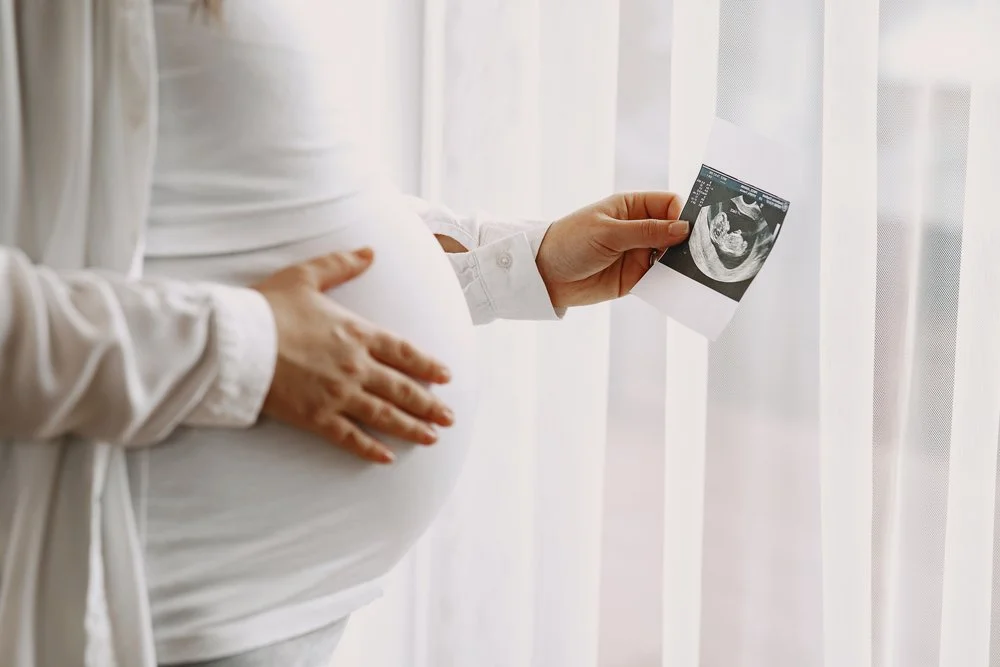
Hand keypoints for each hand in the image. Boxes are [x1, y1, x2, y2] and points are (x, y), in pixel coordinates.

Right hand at [252, 248, 453, 463]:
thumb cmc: (267, 306)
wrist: (235, 341)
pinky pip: (350, 437)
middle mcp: (354, 366)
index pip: (404, 352)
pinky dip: (370, 449)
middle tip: (449, 417)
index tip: (446, 376)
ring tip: (432, 437)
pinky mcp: (316, 416)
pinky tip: (387, 458)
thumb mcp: (306, 275)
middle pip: (402, 388)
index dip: (428, 365)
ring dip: (412, 427)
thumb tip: (369, 252)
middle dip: (429, 404)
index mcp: (356, 333)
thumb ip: (341, 264)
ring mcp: (337, 394)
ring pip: (384, 415)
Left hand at [535, 192, 688, 307]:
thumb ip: (646, 231)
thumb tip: (683, 229)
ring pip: (671, 256)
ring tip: (693, 272)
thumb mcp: (608, 232)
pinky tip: (678, 285)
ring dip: (681, 263)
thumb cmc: (570, 242)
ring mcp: (638, 253)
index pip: (669, 204)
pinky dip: (670, 281)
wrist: (545, 275)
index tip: (694, 229)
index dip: (684, 214)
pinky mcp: (636, 277)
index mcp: (632, 206)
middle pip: (675, 231)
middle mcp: (639, 228)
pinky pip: (660, 279)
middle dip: (687, 241)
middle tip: (700, 253)